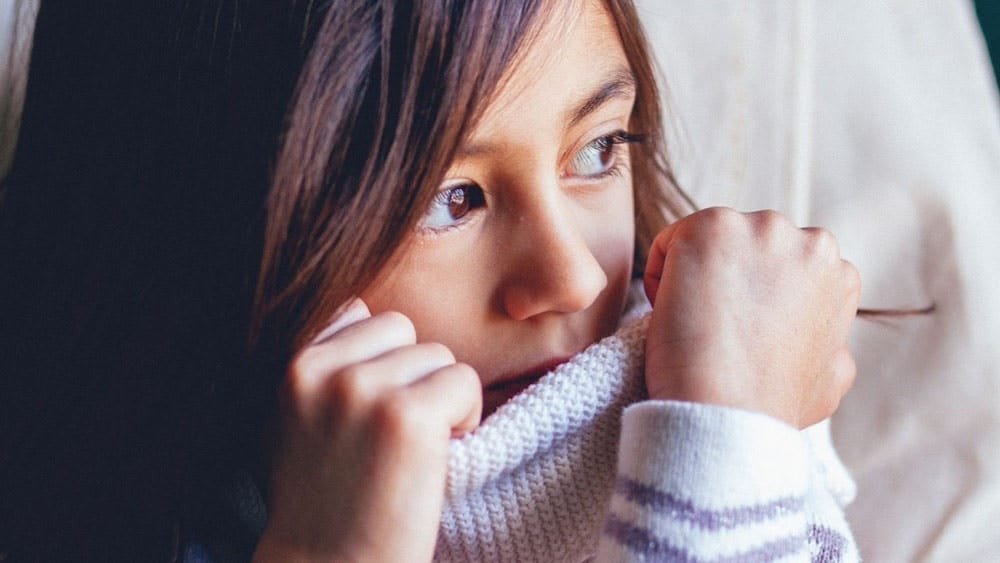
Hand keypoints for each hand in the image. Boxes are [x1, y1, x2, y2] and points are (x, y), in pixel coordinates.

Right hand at [254, 300, 481, 561]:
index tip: (374, 408)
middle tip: (396, 434)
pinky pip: (464, 381)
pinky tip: (435, 458)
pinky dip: (465, 418)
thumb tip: (363, 311)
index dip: (380, 357)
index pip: (358, 313)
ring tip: (411, 451)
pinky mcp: (408, 415)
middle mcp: (323, 370)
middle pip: (402, 330)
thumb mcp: (295, 421)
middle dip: (411, 375)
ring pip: (437, 355)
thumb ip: (324, 367)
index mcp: (293, 366)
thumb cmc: (323, 503)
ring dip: (439, 399)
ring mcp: (364, 389)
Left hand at [642, 208, 860, 427]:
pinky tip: (672, 313)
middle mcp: (809, 240)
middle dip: (729, 279)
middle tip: (713, 328)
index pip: (783, 267)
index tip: (739, 334)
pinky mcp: (712, 227)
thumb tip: (831, 344)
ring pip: (711, 242)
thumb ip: (833, 346)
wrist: (727, 410)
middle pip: (748, 247)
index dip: (754, 303)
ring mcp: (760, 228)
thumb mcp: (830, 378)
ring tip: (696, 324)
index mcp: (839, 273)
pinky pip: (670, 243)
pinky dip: (662, 277)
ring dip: (696, 276)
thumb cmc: (770, 406)